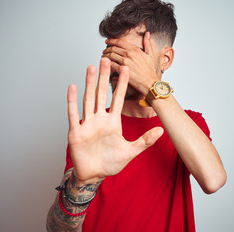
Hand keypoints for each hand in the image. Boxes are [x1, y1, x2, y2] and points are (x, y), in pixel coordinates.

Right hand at [67, 58, 163, 183]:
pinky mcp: (76, 131)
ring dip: (90, 84)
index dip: (122, 84)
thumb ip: (145, 140)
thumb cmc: (110, 163)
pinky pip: (73, 114)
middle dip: (104, 77)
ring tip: (91, 68)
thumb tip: (161, 131)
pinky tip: (72, 87)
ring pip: (89, 100)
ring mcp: (87, 124)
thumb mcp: (131, 151)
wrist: (94, 174)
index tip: (126, 69)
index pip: (118, 99)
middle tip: (106, 59)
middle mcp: (100, 119)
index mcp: (113, 122)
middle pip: (102, 94)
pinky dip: (72, 101)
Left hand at [102, 32, 159, 94]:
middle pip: (113, 48)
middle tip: (104, 51)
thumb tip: (147, 34)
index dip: (111, 41)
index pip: (119, 42)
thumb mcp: (150, 55)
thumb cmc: (150, 71)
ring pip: (111, 55)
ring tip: (103, 57)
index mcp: (135, 49)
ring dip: (105, 56)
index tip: (107, 41)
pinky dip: (107, 63)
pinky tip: (105, 64)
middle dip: (107, 49)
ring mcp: (126, 61)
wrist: (150, 82)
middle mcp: (129, 54)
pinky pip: (111, 64)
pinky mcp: (122, 70)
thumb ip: (147, 43)